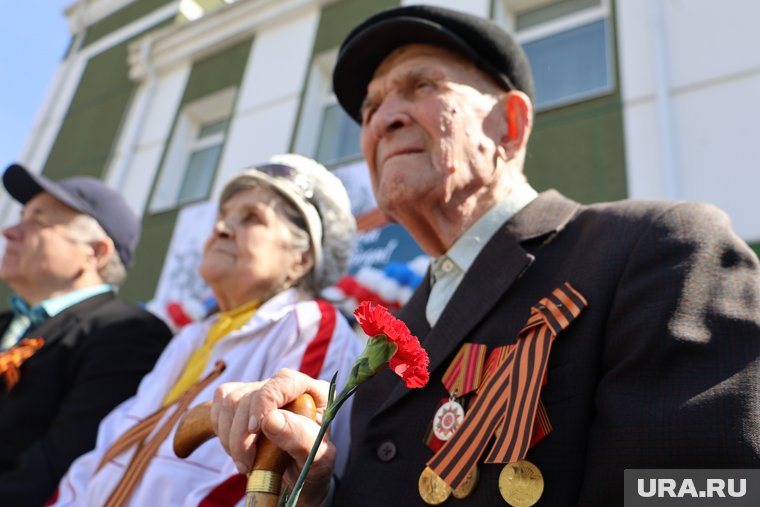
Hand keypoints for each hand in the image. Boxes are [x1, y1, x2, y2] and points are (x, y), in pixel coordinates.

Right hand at [211, 368, 335, 505]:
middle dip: (242, 435)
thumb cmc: (312, 468)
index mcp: (316, 393)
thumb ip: (299, 438)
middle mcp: (289, 387)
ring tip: (243, 462)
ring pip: (231, 400)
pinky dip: (221, 429)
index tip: (254, 430)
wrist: (298, 478)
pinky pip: (220, 403)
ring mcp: (264, 390)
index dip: (264, 403)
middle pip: (251, 395)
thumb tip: (269, 420)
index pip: (285, 381)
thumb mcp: (317, 460)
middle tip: (246, 466)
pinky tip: (234, 448)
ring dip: (230, 437)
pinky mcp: (243, 399)